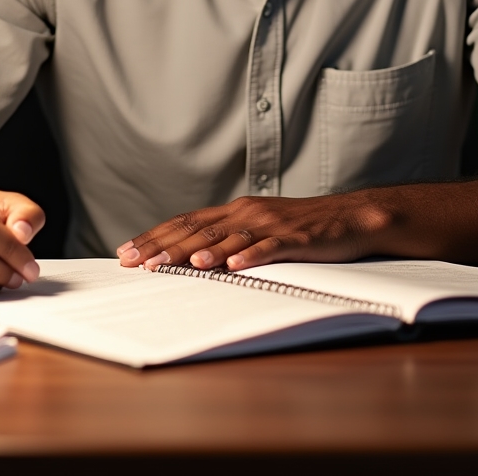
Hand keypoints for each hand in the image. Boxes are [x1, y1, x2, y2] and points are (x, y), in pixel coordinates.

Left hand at [116, 194, 379, 271]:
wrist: (350, 217)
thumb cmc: (303, 227)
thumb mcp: (259, 227)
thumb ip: (228, 236)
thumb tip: (191, 255)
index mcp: (235, 210)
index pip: (185, 221)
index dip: (155, 235)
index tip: (127, 251)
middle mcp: (247, 213)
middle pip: (199, 229)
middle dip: (165, 246)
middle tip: (137, 262)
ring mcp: (271, 224)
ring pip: (228, 238)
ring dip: (199, 251)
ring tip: (174, 264)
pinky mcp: (295, 238)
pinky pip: (269, 248)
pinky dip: (249, 257)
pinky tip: (232, 267)